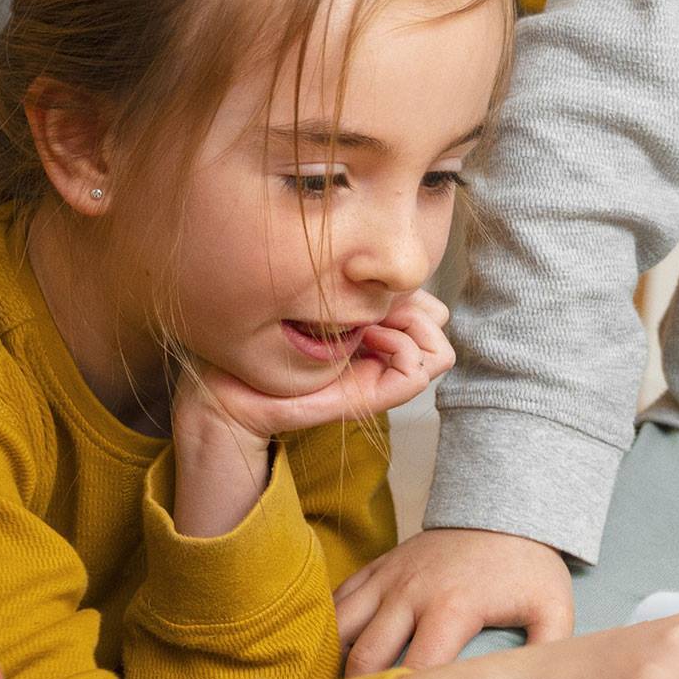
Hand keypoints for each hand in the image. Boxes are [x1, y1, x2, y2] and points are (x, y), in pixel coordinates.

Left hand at [186, 291, 454, 443]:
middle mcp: (385, 357)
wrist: (240, 386)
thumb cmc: (271, 342)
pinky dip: (401, 347)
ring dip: (412, 329)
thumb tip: (403, 280)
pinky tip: (367, 336)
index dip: (414, 293)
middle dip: (416, 308)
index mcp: (378, 332)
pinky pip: (418, 372)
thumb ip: (363, 294)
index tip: (376, 286)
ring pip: (438, 354)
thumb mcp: (328, 303)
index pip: (432, 311)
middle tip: (376, 304)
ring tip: (370, 323)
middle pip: (438, 328)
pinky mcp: (373, 397)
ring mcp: (382, 378)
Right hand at [335, 527, 573, 672]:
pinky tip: (335, 658)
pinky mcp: (378, 565)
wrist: (504, 505)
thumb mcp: (552, 608)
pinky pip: (338, 599)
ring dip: (336, 662)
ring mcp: (389, 577)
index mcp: (451, 608)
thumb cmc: (527, 567)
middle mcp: (410, 593)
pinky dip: (330, 629)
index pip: (416, 672)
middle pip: (365, 657)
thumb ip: (547, 654)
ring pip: (340, 626)